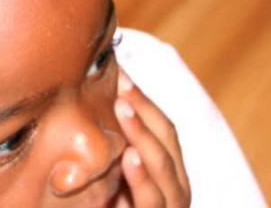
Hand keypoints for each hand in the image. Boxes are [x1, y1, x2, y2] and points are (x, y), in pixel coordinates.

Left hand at [112, 68, 190, 206]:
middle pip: (168, 140)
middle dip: (146, 110)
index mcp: (166, 171)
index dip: (146, 102)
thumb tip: (95, 100)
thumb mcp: (110, 177)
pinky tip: (129, 157)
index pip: (164, 129)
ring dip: (144, 134)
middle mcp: (175, 188)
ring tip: (124, 107)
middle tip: (122, 83)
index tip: (122, 75)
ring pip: (165, 167)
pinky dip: (143, 178)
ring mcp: (169, 206)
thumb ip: (113, 150)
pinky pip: (153, 201)